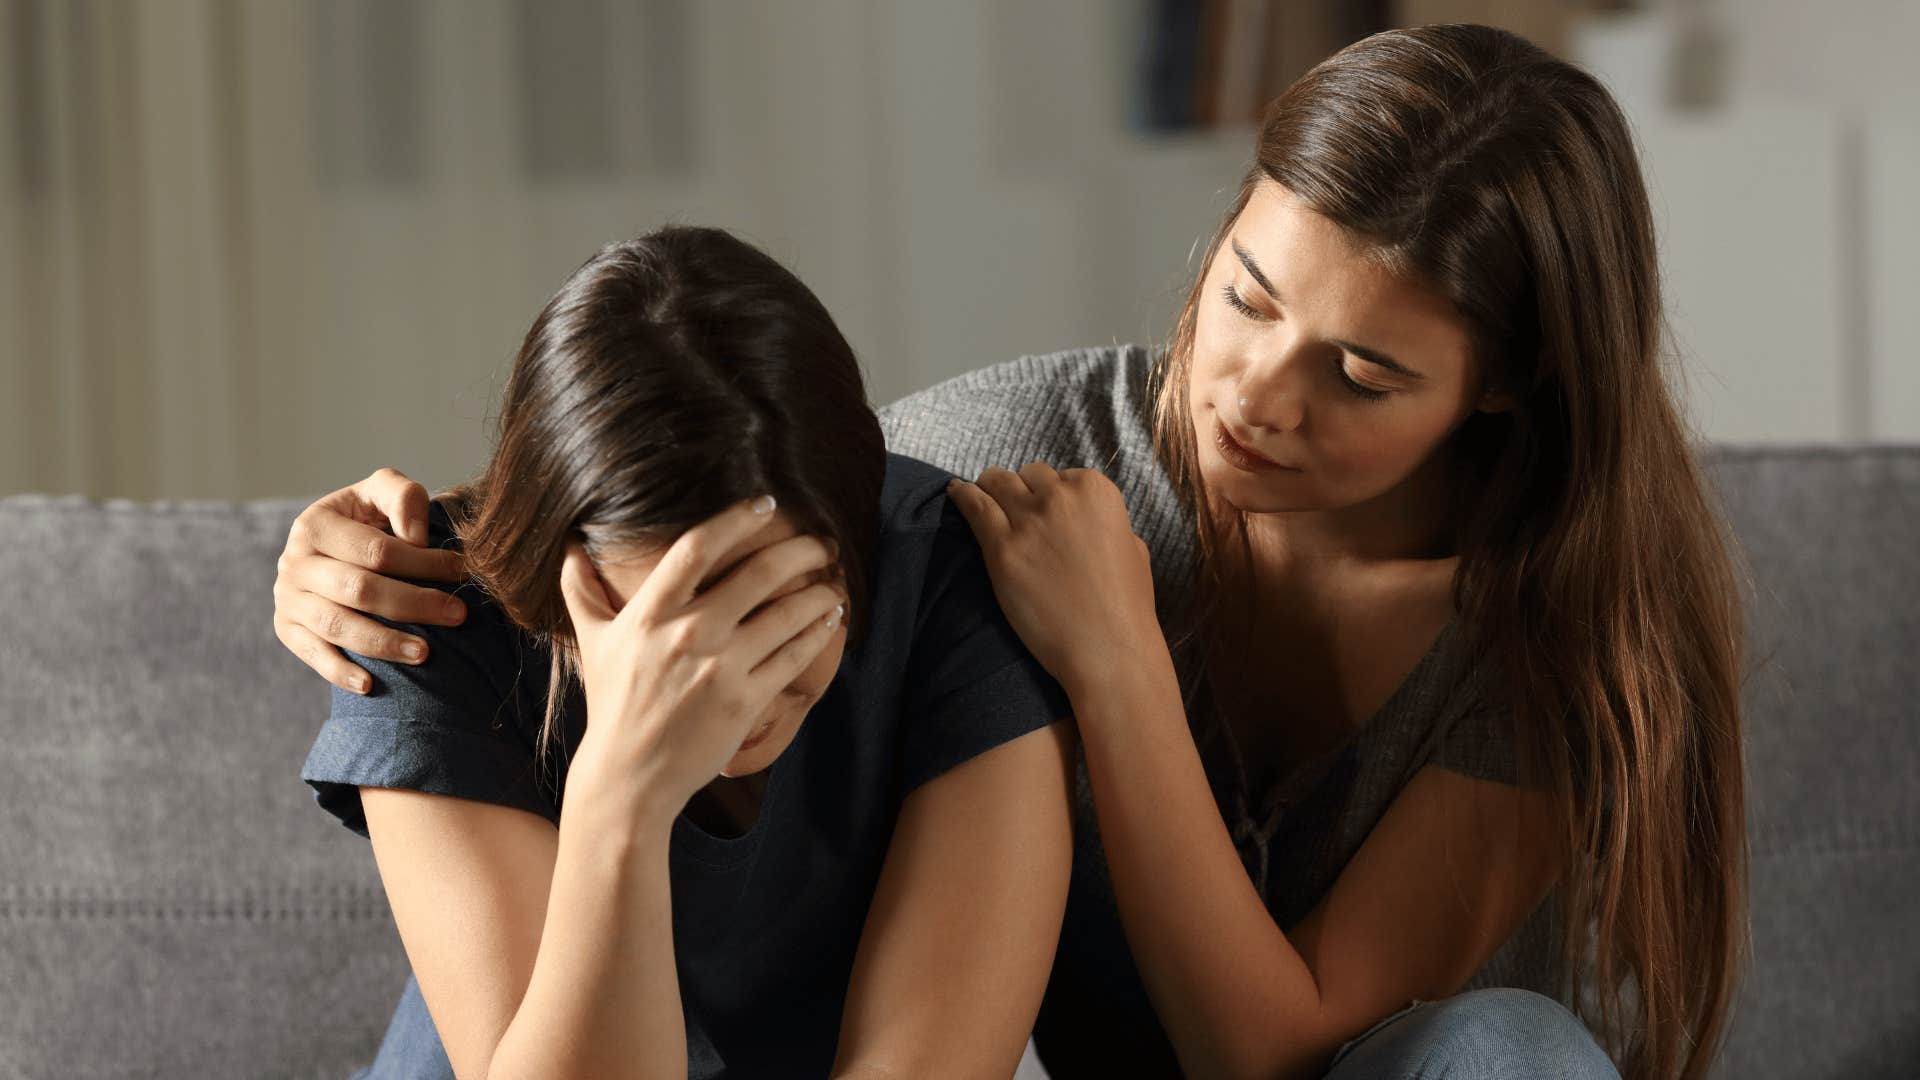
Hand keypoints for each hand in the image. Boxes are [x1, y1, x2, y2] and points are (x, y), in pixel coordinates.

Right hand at [272, 467, 469, 693]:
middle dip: (414, 603)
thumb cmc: (369, 518)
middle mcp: (294, 562)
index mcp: (315, 524)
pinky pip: (313, 655)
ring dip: (384, 643)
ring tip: (425, 653)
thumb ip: (402, 498)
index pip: (375, 551)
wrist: (333, 544)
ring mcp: (287, 598)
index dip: (422, 563)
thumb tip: (416, 538)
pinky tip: (370, 685)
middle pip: (360, 590)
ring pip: (338, 626)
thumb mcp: (383, 492)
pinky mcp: (287, 629)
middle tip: (458, 614)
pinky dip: (339, 672)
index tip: (461, 572)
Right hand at [559, 496, 846, 814]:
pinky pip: (793, 657)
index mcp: (650, 614)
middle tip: (821, 543)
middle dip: (799, 551)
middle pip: (758, 573)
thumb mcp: (593, 643)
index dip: (736, 518)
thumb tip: (569, 548)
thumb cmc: (613, 704)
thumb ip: (581, 592)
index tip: (766, 504)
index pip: (697, 547)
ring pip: (786, 615)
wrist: (630, 776)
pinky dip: (818, 633)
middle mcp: (687, 634)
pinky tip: (830, 619)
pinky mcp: (745, 700)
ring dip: (818, 592)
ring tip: (833, 582)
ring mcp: (720, 668)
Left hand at [945, 463, 1161, 692]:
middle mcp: (1061, 496)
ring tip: (980, 493)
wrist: (1106, 647)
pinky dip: (961, 495)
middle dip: (1023, 490)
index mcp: (1096, 490)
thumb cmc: (1125, 606)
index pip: (1062, 475)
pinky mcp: (1001, 548)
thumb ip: (1106, 522)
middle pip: (1028, 476)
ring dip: (990, 487)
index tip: (1047, 510)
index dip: (1053, 494)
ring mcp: (1028, 520)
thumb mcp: (1132, 547)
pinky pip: (973, 505)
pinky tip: (954, 493)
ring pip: (996, 481)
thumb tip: (1087, 520)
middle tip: (1016, 509)